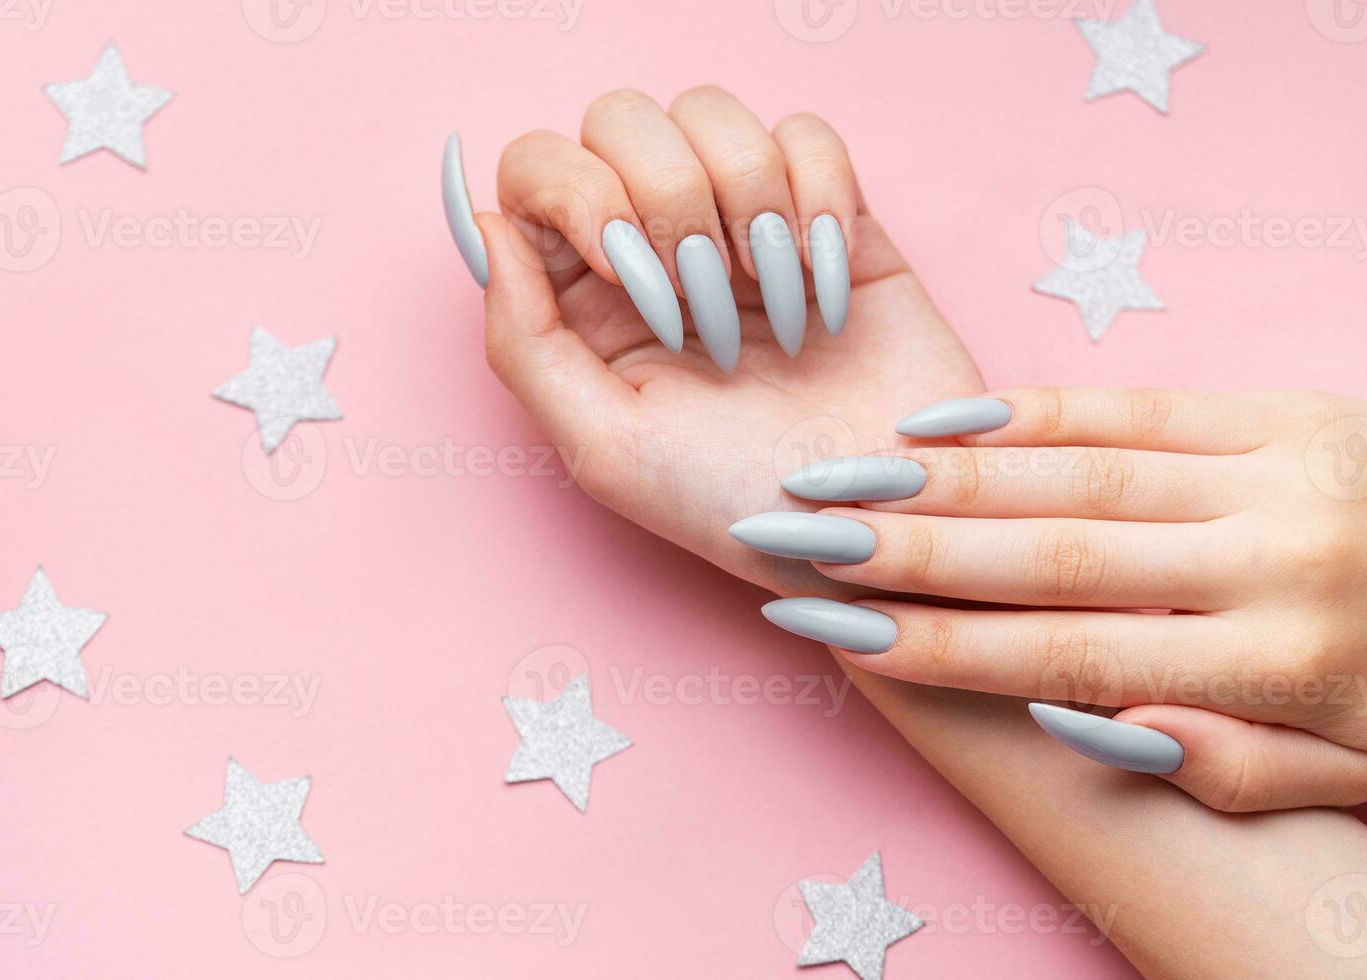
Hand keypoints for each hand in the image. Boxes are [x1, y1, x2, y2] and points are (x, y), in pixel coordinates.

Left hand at [453, 86, 983, 595]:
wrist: (880, 522)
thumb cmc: (739, 502)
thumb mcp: (606, 448)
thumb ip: (522, 341)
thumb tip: (486, 223)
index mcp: (583, 295)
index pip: (538, 168)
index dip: (578, 195)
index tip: (627, 274)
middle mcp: (653, 245)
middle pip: (620, 117)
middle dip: (670, 204)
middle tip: (711, 310)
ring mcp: (740, 220)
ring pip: (712, 112)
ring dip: (748, 206)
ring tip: (779, 314)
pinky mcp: (828, 212)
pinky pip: (808, 134)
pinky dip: (821, 202)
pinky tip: (829, 288)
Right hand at [743, 387, 1366, 811]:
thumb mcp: (1355, 769)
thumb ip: (1228, 767)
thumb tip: (1087, 722)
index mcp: (1279, 666)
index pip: (1068, 655)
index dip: (940, 642)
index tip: (836, 629)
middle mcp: (1267, 562)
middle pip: (1049, 554)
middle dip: (904, 547)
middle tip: (793, 534)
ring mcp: (1275, 471)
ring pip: (1076, 473)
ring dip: (943, 475)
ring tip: (839, 476)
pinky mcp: (1282, 408)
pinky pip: (1136, 403)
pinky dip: (1032, 412)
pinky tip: (944, 422)